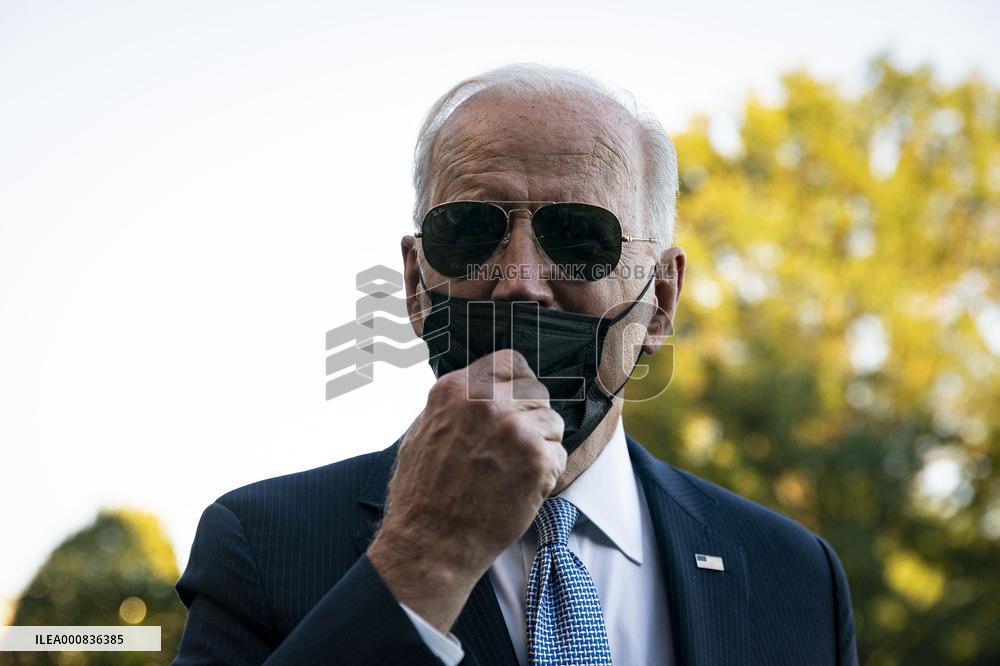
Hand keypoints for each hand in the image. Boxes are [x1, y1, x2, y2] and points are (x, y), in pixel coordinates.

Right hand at [367, 349, 565, 632]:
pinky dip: (547, 474)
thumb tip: (483, 387)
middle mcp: (487, 401)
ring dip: (541, 447)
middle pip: (536, 392)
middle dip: (531, 418)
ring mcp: (514, 428)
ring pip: (553, 422)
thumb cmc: (422, 494)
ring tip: (512, 472)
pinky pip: (559, 454)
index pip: (510, 362)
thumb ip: (456, 403)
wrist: (430, 543)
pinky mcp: (536, 458)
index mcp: (457, 388)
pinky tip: (520, 489)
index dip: (517, 385)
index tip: (516, 404)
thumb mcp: (424, 429)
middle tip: (513, 449)